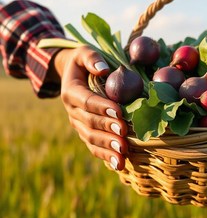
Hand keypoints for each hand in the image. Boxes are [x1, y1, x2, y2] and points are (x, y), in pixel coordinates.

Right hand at [51, 45, 128, 169]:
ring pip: (91, 138)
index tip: (119, 112)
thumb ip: (92, 58)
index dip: (102, 107)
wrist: (73, 75)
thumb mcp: (84, 52)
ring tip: (122, 153)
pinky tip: (119, 165)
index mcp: (71, 91)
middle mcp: (72, 111)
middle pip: (90, 122)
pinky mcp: (86, 133)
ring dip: (107, 147)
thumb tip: (103, 69)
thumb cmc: (84, 62)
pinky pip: (94, 147)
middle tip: (124, 133)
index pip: (87, 101)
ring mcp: (78, 124)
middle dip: (107, 128)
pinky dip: (105, 156)